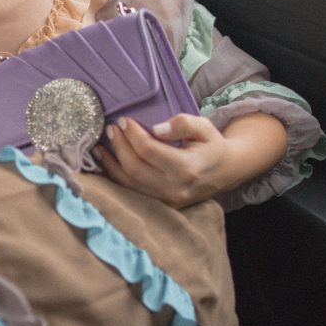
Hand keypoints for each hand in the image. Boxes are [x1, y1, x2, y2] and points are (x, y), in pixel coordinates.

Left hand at [93, 112, 285, 208]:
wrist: (225, 172)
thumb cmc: (211, 146)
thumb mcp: (204, 127)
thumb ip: (183, 123)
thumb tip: (156, 128)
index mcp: (187, 168)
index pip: (149, 151)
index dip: (133, 134)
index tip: (123, 120)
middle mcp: (175, 188)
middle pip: (135, 168)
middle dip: (119, 146)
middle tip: (112, 128)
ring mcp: (167, 200)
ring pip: (128, 184)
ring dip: (111, 163)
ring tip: (101, 145)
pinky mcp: (160, 205)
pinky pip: (131, 191)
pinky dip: (115, 176)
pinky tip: (106, 162)